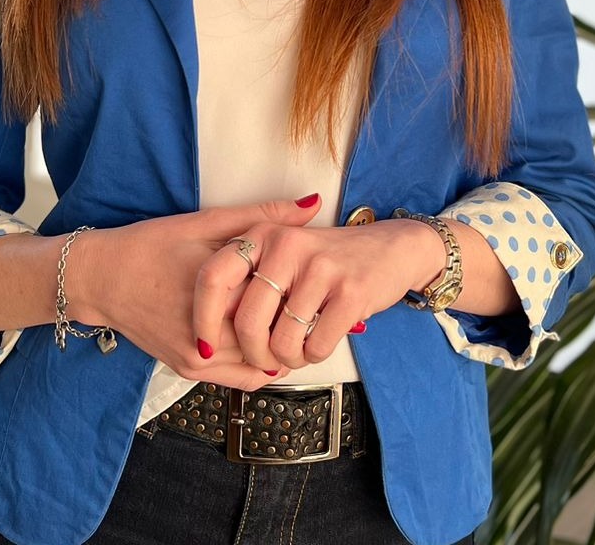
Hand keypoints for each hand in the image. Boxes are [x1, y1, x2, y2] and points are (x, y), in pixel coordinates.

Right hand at [66, 197, 322, 389]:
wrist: (101, 279)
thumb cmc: (153, 245)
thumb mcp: (208, 222)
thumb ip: (263, 215)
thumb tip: (313, 203)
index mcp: (219, 292)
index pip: (282, 303)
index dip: (309, 295)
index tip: (328, 285)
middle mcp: (208, 335)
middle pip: (275, 338)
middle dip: (299, 324)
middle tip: (321, 306)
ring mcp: (198, 358)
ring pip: (261, 364)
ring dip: (281, 346)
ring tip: (298, 323)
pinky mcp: (188, 370)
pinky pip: (240, 378)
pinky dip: (260, 362)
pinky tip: (270, 338)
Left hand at [193, 209, 445, 372]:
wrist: (391, 249)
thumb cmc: (327, 261)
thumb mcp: (282, 253)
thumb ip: (246, 280)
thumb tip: (212, 332)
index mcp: (263, 234)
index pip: (214, 277)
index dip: (203, 318)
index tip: (206, 346)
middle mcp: (287, 245)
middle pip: (247, 323)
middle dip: (255, 355)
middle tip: (267, 360)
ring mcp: (320, 268)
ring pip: (282, 342)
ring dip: (288, 359)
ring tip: (299, 347)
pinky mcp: (350, 292)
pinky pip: (315, 347)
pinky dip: (314, 356)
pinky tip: (321, 341)